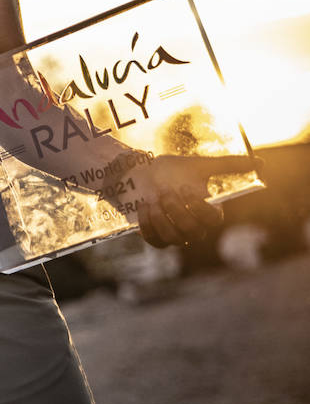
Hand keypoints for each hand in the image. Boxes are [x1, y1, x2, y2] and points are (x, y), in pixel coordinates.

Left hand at [126, 154, 258, 247]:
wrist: (142, 174)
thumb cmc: (174, 171)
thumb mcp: (201, 165)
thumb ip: (230, 165)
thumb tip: (262, 163)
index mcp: (209, 212)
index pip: (212, 220)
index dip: (198, 207)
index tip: (184, 187)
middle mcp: (195, 227)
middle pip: (193, 232)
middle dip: (176, 211)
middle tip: (164, 191)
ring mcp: (176, 234)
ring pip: (174, 238)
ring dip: (161, 218)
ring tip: (153, 199)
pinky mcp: (157, 237)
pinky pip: (155, 240)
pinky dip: (148, 224)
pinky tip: (145, 206)